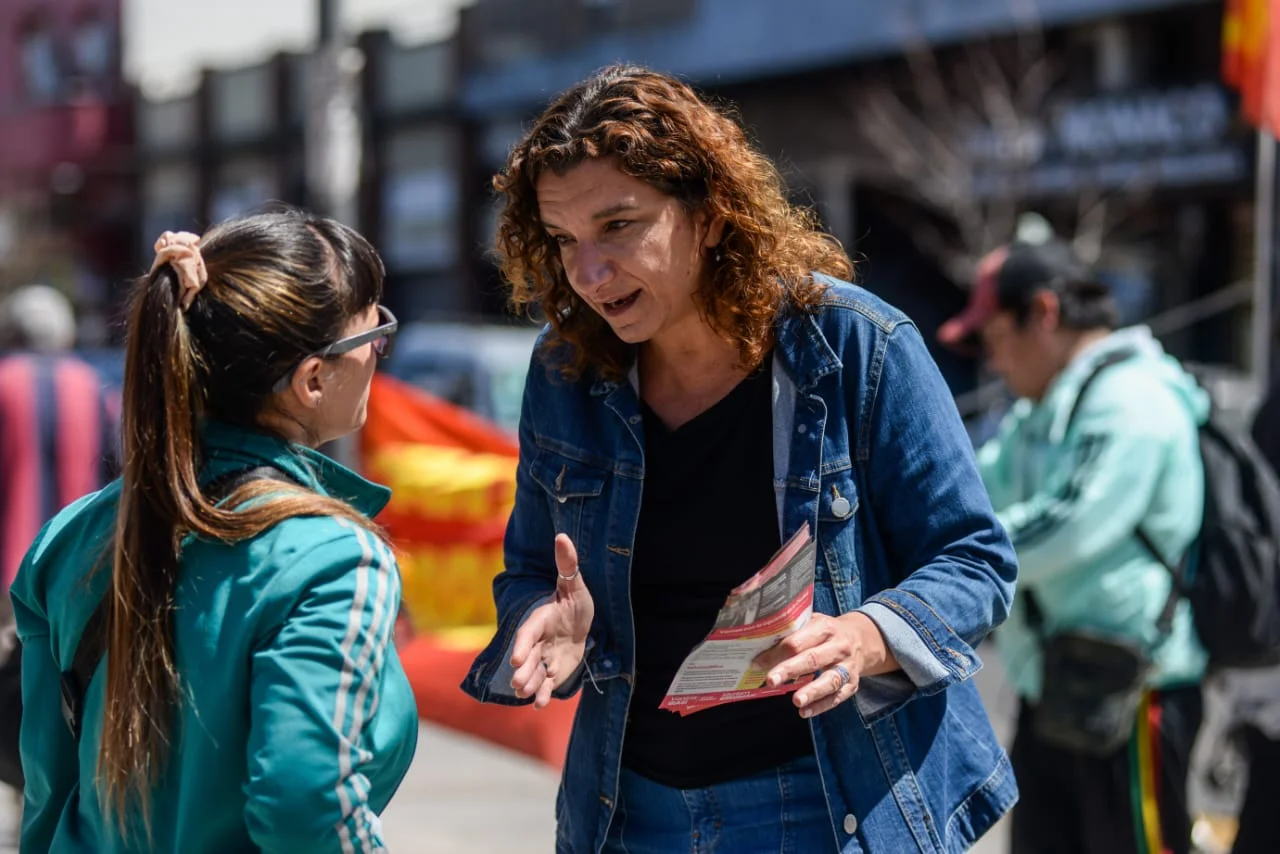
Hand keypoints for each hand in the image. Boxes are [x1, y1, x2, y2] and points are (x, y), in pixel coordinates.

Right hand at [509, 534, 594, 708]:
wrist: (581, 624)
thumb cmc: (575, 602)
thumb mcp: (575, 584)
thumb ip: (567, 564)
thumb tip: (562, 536)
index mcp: (540, 619)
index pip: (529, 632)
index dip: (523, 644)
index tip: (517, 656)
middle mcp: (539, 641)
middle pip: (528, 657)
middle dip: (523, 670)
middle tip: (518, 682)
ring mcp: (544, 658)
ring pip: (534, 673)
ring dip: (530, 684)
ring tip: (527, 695)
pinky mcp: (553, 671)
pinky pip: (547, 684)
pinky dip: (544, 694)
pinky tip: (541, 703)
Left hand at [751, 612, 896, 718]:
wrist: (863, 639)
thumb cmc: (828, 632)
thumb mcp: (814, 623)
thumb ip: (793, 633)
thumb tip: (761, 649)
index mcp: (825, 627)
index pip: (799, 640)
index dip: (778, 652)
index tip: (758, 662)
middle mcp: (839, 646)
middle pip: (813, 659)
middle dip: (791, 670)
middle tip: (772, 680)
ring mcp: (848, 666)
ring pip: (831, 680)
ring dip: (813, 692)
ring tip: (796, 701)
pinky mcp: (853, 683)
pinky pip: (838, 697)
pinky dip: (821, 706)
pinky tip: (805, 712)